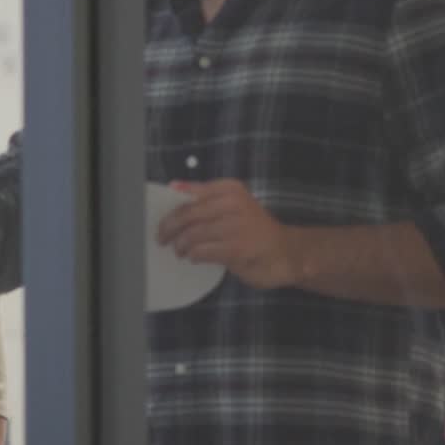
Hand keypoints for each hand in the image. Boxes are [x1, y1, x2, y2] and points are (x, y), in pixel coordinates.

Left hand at [157, 179, 300, 290]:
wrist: (286, 252)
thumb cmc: (254, 229)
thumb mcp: (231, 205)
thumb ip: (205, 197)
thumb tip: (173, 187)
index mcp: (229, 188)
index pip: (190, 194)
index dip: (171, 207)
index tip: (157, 217)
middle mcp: (232, 202)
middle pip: (187, 214)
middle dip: (170, 228)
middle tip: (162, 238)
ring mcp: (235, 226)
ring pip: (192, 234)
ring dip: (181, 245)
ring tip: (179, 250)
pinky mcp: (236, 248)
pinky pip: (202, 251)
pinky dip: (194, 255)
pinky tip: (194, 257)